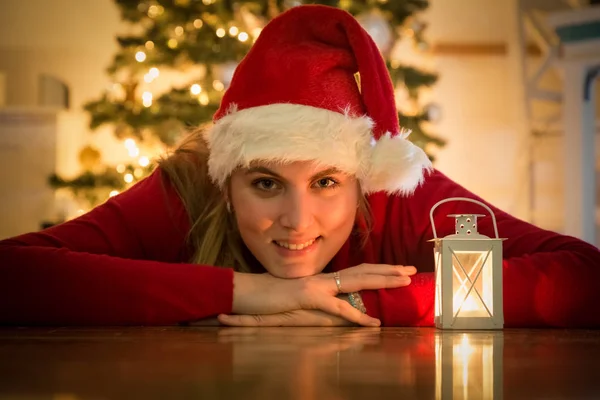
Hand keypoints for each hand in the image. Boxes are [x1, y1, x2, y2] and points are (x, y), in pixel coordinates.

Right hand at [232, 264, 415, 326]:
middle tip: (412, 270)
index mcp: (322, 279)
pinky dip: (357, 317)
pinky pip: (338, 309)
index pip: (355, 271)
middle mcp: (323, 278)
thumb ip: (318, 301)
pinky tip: (373, 323)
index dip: (378, 269)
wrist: (246, 293)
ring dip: (382, 281)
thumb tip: (337, 305)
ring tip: (403, 281)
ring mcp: (316, 286)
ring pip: (356, 281)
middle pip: (362, 271)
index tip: (398, 269)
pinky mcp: (308, 298)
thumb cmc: (269, 297)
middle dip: (389, 270)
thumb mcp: (298, 299)